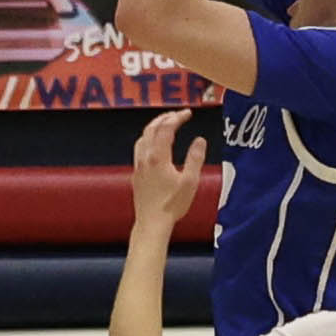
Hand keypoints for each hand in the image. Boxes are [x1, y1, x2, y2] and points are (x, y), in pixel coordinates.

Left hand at [129, 111, 200, 227]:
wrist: (152, 222)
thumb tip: (199, 140)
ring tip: (165, 123)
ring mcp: (138, 165)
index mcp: (158, 157)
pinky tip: (154, 144)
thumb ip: (195, 158)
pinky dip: (148, 138)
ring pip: (143, 137)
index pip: (166, 129)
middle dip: (165, 118)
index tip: (188, 113)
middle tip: (178, 114)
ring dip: (154, 126)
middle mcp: (145, 158)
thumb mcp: (190, 182)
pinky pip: (139, 148)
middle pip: (151, 128)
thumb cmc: (172, 205)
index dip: (177, 117)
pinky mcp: (136, 173)